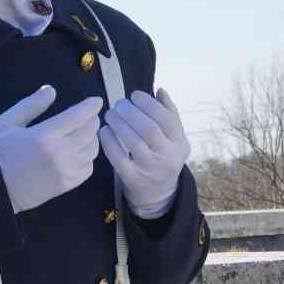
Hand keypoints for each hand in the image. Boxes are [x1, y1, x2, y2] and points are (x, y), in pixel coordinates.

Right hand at [0, 86, 102, 212]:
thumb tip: (51, 91)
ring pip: (92, 150)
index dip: (90, 107)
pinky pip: (88, 168)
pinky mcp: (67, 185)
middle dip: (92, 120)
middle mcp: (60, 153)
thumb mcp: (7, 123)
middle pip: (89, 132)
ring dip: (93, 138)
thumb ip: (31, 105)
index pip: (77, 117)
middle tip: (90, 115)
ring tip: (86, 132)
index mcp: (44, 136)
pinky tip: (81, 151)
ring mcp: (66, 171)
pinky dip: (89, 157)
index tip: (96, 101)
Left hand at [100, 88, 191, 218]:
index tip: (135, 95)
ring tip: (110, 114)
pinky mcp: (132, 178)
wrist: (158, 193)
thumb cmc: (164, 156)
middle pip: (149, 129)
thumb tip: (160, 90)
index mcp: (179, 143)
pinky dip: (109, 141)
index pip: (167, 119)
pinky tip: (104, 130)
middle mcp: (167, 156)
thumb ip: (170, 113)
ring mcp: (149, 169)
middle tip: (119, 104)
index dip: (149, 104)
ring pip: (133, 141)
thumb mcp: (175, 138)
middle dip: (131, 112)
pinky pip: (118, 157)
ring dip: (118, 123)